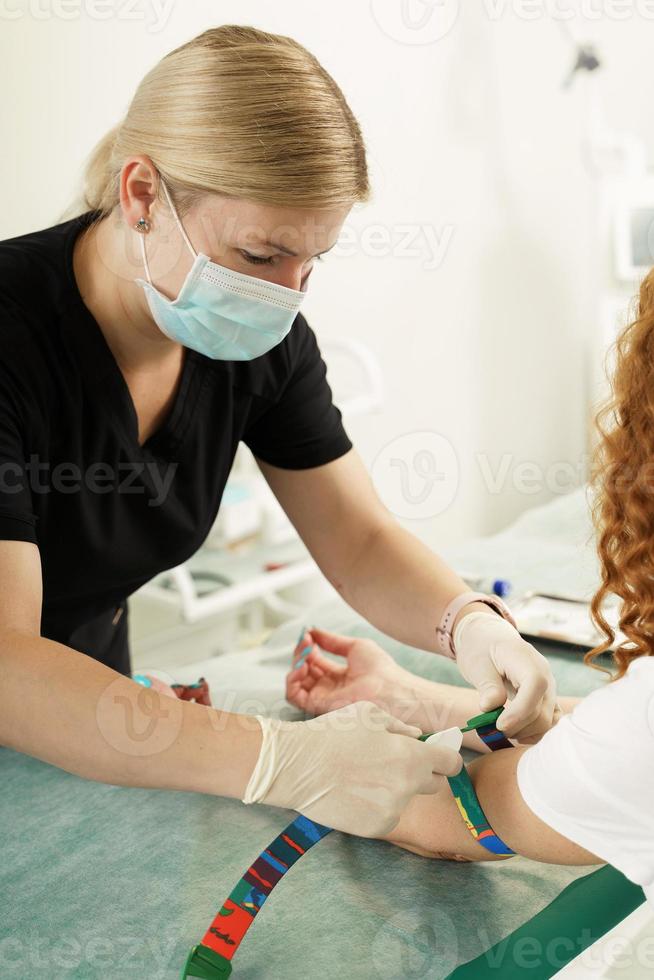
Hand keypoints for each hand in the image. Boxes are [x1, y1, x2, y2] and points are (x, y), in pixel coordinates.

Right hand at [241, 700, 462, 837]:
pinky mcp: (376, 827)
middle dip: (421, 773)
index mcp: (412, 755)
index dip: (445, 758)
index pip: (451, 763)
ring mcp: (392, 809)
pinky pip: (388, 814)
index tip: (437, 757)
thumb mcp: (370, 714)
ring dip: (395, 789)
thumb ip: (401, 727)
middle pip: (433, 784)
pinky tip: (355, 792)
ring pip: (406, 799)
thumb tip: (418, 737)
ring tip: (364, 775)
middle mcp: (408, 785)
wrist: (296, 766)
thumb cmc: (333, 733)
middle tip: (394, 763)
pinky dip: (378, 806)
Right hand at [286, 627, 405, 715]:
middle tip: (307, 641)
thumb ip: (331, 640)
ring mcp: (322, 697)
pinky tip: (302, 667)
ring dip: (295, 664)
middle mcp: (329, 687)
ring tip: (306, 653)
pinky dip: (292, 680)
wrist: (388, 687)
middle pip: (303, 670)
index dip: (308, 647)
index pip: (314, 661)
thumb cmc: (379, 668)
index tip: (309, 634)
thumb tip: (312, 630)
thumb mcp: (354, 646)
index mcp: (339, 675)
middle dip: (301, 652)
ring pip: (295, 682)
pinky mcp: (318, 705)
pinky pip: (293, 696)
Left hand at [453, 610, 559, 742]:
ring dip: (526, 732)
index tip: (499, 725)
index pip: (535, 686)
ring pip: (548, 720)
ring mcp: (549, 688)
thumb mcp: (477, 664)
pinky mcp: (546, 699)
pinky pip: (549, 720)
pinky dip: (534, 731)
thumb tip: (489, 707)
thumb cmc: (482, 649)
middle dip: (518, 726)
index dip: (520, 711)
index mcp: (527, 660)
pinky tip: (517, 733)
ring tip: (502, 730)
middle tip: (493, 730)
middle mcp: (545, 675)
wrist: (490, 640)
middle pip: (543, 710)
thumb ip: (487, 685)